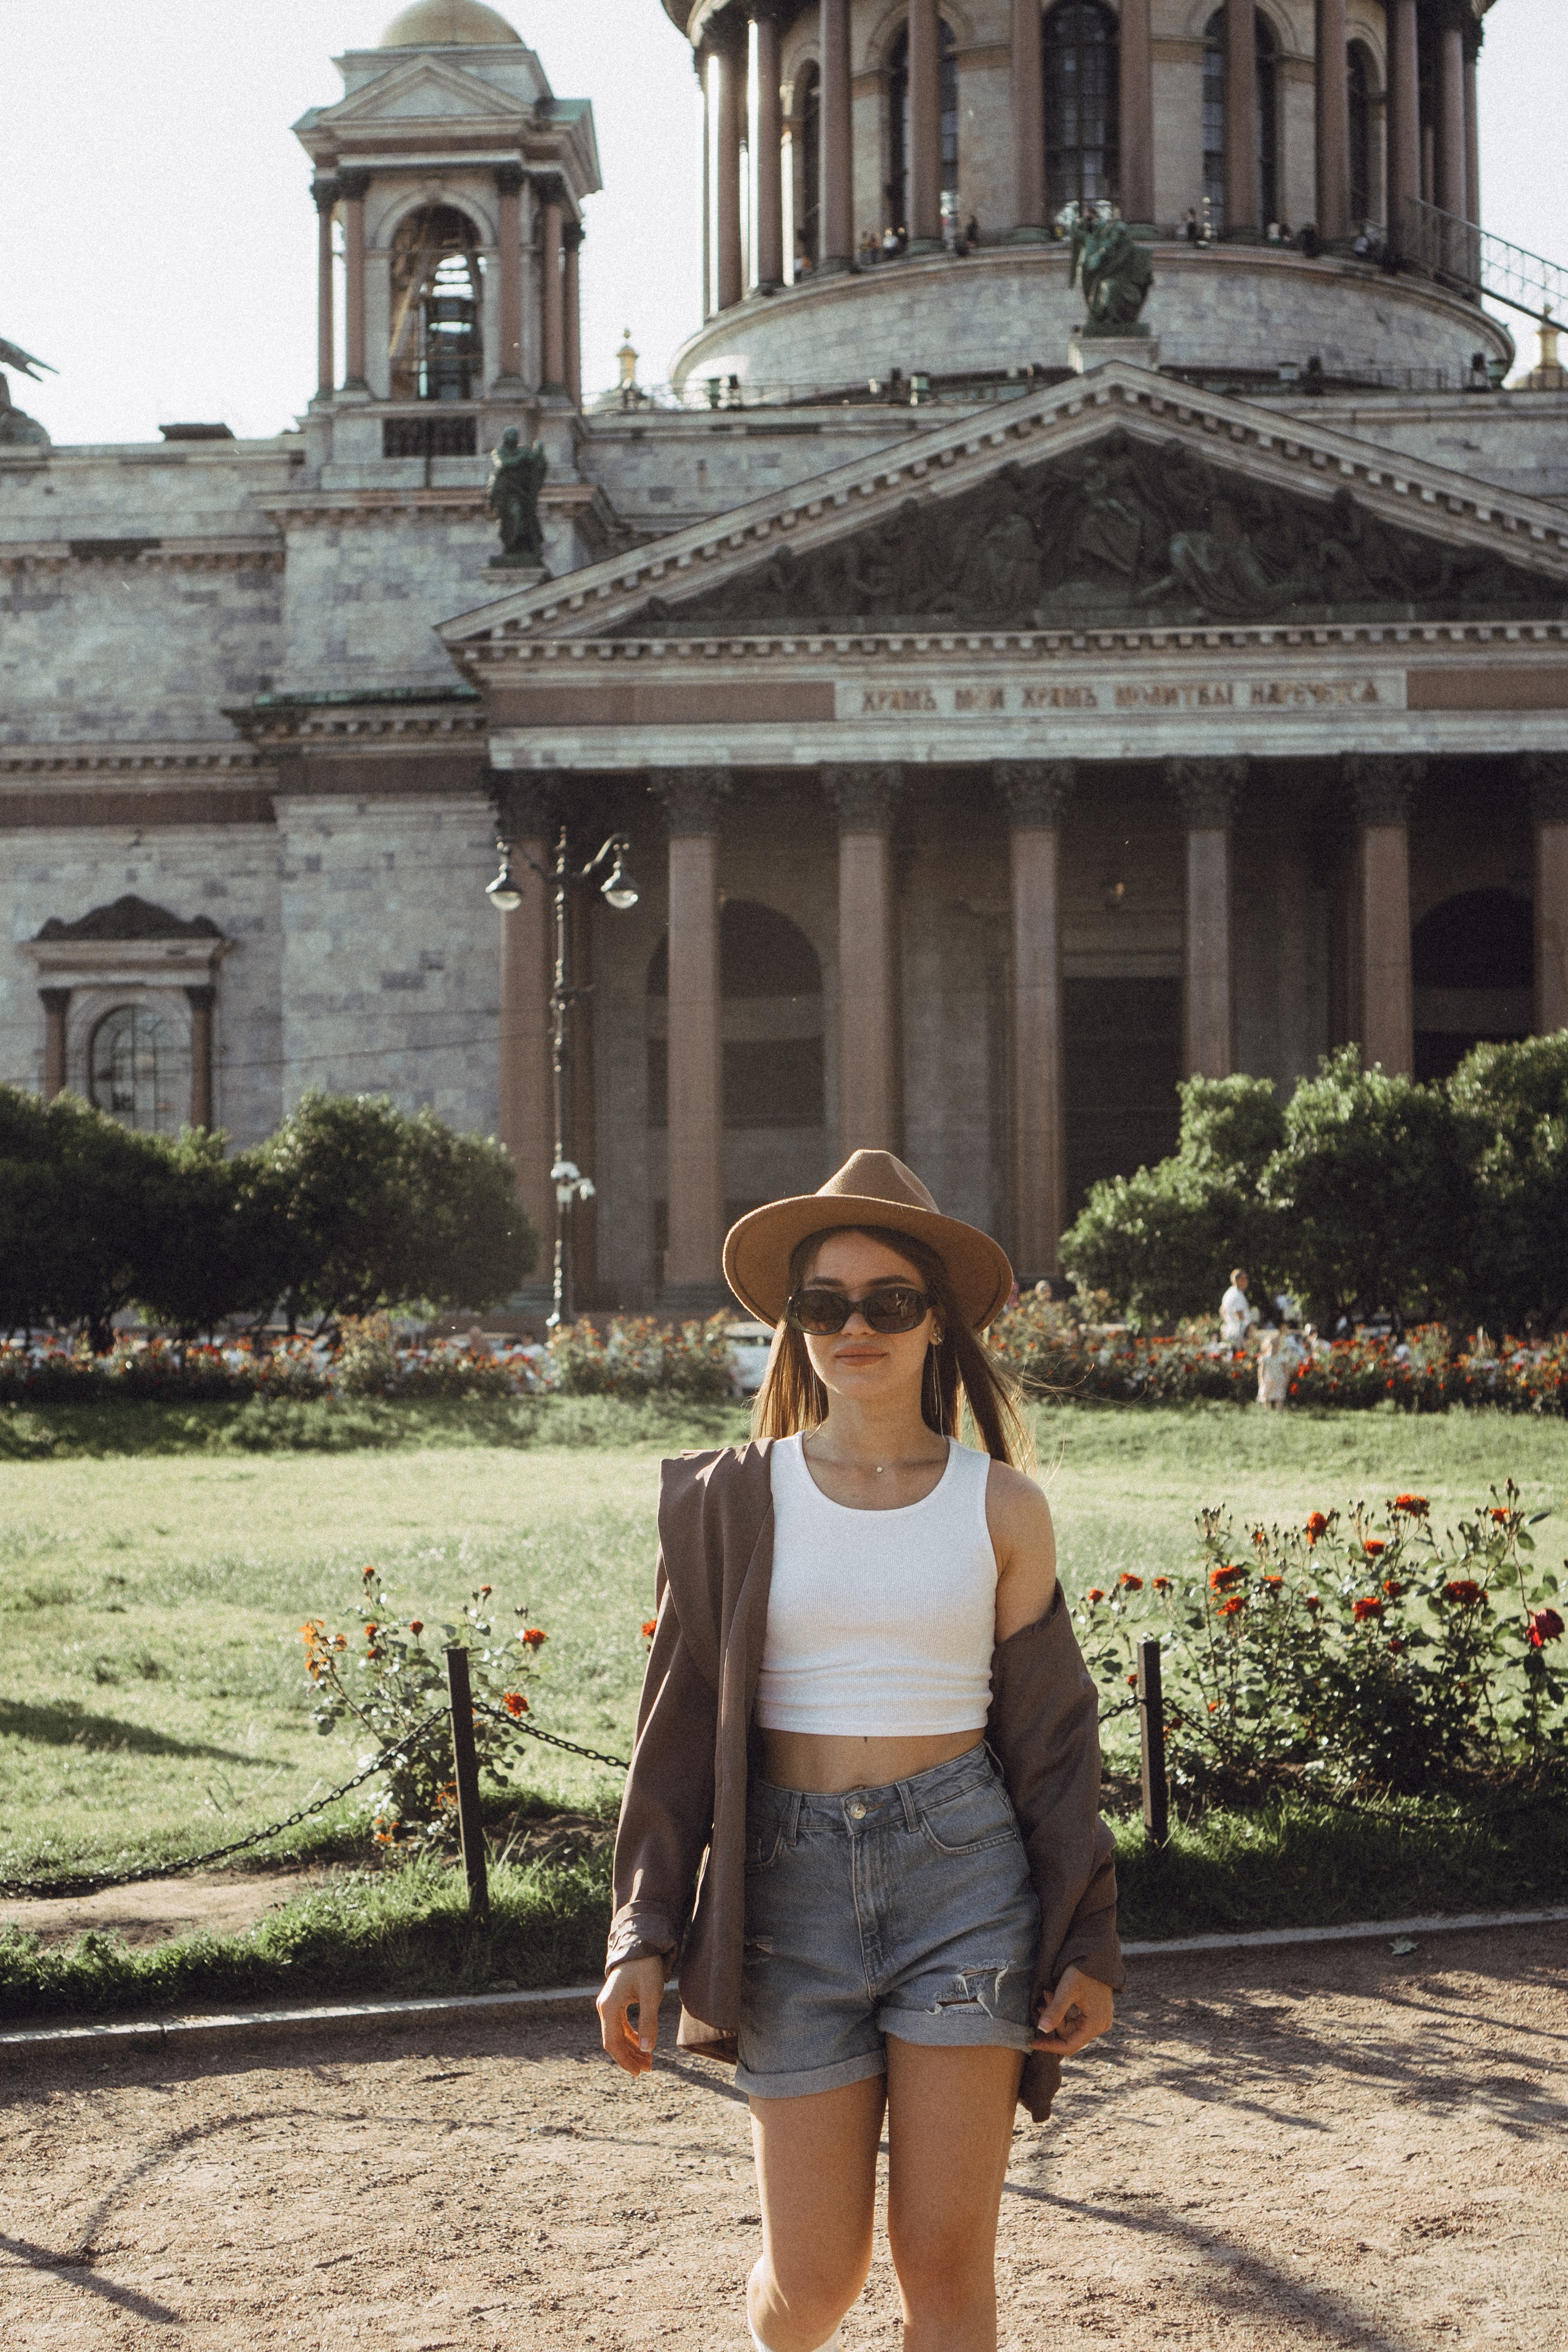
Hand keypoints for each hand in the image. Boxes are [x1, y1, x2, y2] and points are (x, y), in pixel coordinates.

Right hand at [596, 1957, 667, 2076]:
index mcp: (609, 2007)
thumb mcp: (651, 1994)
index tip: (639, 2072)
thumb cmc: (646, 1967)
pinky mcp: (615, 2002)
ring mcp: (608, 2004)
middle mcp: (604, 2007)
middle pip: (613, 2041)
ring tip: (647, 2060)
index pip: (613, 2043)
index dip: (625, 2060)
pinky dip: (630, 2037)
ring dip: (631, 2048)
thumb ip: (648, 2022)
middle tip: (648, 2068)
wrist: (641, 1944)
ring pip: (616, 2035)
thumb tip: (648, 2049)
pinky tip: (642, 2043)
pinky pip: (620, 2026)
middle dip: (630, 2057)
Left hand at [1032, 1964, 1114, 2057]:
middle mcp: (1100, 2025)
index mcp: (1095, 2024)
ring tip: (1047, 1994)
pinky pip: (1076, 2019)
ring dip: (1056, 2014)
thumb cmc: (1083, 1971)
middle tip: (1041, 2002)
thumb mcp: (1067, 1990)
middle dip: (1052, 2021)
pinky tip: (1053, 1997)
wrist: (1097, 1956)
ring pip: (1071, 2026)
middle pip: (1070, 2035)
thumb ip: (1055, 2011)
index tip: (1032, 2042)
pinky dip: (1063, 2011)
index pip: (1069, 2046)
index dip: (1050, 2046)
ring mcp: (1099, 2019)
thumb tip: (1041, 2029)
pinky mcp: (1096, 2012)